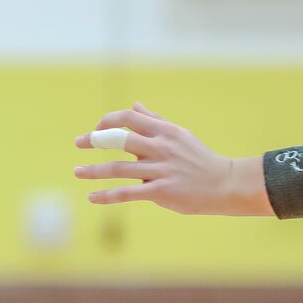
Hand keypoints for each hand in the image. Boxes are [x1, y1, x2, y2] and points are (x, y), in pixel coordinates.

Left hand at [73, 103, 262, 214]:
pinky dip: (106, 195)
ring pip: (118, 168)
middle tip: (77, 143)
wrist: (225, 184)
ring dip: (93, 171)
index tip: (94, 130)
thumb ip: (154, 120)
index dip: (107, 121)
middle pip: (119, 140)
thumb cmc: (198, 158)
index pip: (129, 118)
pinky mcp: (161, 191)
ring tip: (77, 172)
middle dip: (94, 140)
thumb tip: (134, 105)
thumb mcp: (178, 135)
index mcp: (165, 132)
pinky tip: (91, 197)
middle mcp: (161, 148)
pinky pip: (127, 193)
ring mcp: (161, 170)